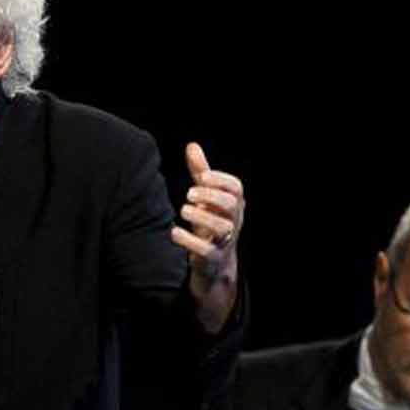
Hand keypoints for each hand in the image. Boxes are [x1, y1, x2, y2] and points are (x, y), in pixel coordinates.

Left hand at [172, 141, 243, 329]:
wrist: (214, 263)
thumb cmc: (210, 223)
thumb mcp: (206, 199)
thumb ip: (201, 174)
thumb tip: (192, 146)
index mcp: (233, 205)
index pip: (236, 188)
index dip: (221, 180)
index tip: (203, 176)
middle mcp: (233, 221)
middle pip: (232, 205)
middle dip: (211, 196)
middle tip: (189, 194)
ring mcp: (225, 241)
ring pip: (223, 227)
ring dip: (202, 216)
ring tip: (183, 210)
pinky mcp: (213, 258)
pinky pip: (206, 250)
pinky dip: (189, 241)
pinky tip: (173, 232)